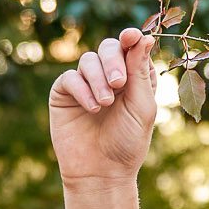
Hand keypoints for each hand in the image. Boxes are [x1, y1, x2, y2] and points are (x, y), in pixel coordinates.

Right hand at [48, 26, 158, 185]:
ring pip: (88, 61)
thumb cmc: (127, 142)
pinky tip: (92, 108)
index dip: (131, 38)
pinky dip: (81, 89)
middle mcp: (109, 76)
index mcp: (134, 77)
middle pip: (108, 48)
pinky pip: (70, 78)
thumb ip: (140, 72)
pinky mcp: (64, 94)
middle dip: (113, 61)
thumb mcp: (141, 107)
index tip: (131, 37)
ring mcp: (85, 83)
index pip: (131, 47)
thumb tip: (144, 36)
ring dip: (98, 79)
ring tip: (105, 104)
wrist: (102, 172)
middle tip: (118, 83)